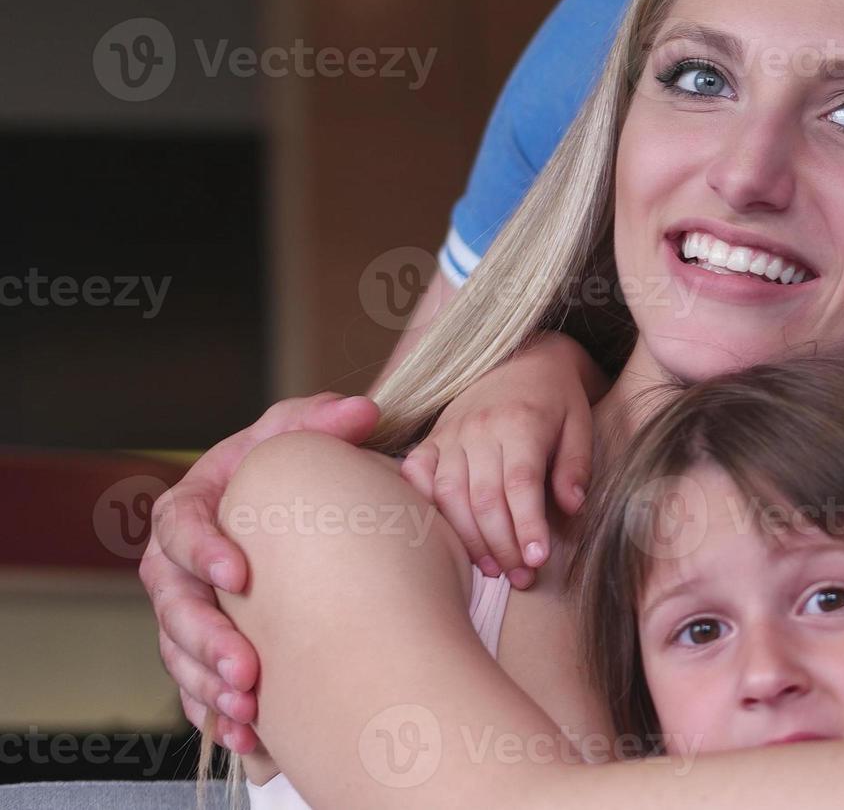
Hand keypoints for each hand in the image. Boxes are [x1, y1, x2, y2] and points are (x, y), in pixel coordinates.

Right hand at [141, 393, 380, 753]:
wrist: (304, 517)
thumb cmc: (296, 470)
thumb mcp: (304, 437)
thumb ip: (325, 420)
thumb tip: (363, 411)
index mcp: (193, 508)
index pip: (180, 527)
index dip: (203, 551)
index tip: (239, 574)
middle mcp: (178, 565)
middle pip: (173, 605)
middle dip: (205, 639)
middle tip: (245, 669)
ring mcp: (188, 612)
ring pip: (180, 655)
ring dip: (209, 685)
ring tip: (248, 710)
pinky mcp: (205, 652)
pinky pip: (198, 689)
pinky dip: (219, 715)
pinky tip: (250, 739)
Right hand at [398, 332, 598, 587]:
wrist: (524, 358)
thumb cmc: (558, 400)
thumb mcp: (580, 425)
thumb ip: (575, 466)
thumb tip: (571, 506)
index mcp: (521, 422)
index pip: (520, 483)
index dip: (526, 526)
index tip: (538, 560)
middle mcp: (479, 428)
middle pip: (483, 497)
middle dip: (502, 545)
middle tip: (521, 577)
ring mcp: (450, 433)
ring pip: (449, 495)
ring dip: (468, 539)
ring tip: (491, 570)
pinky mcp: (431, 440)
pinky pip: (417, 478)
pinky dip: (424, 509)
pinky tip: (442, 538)